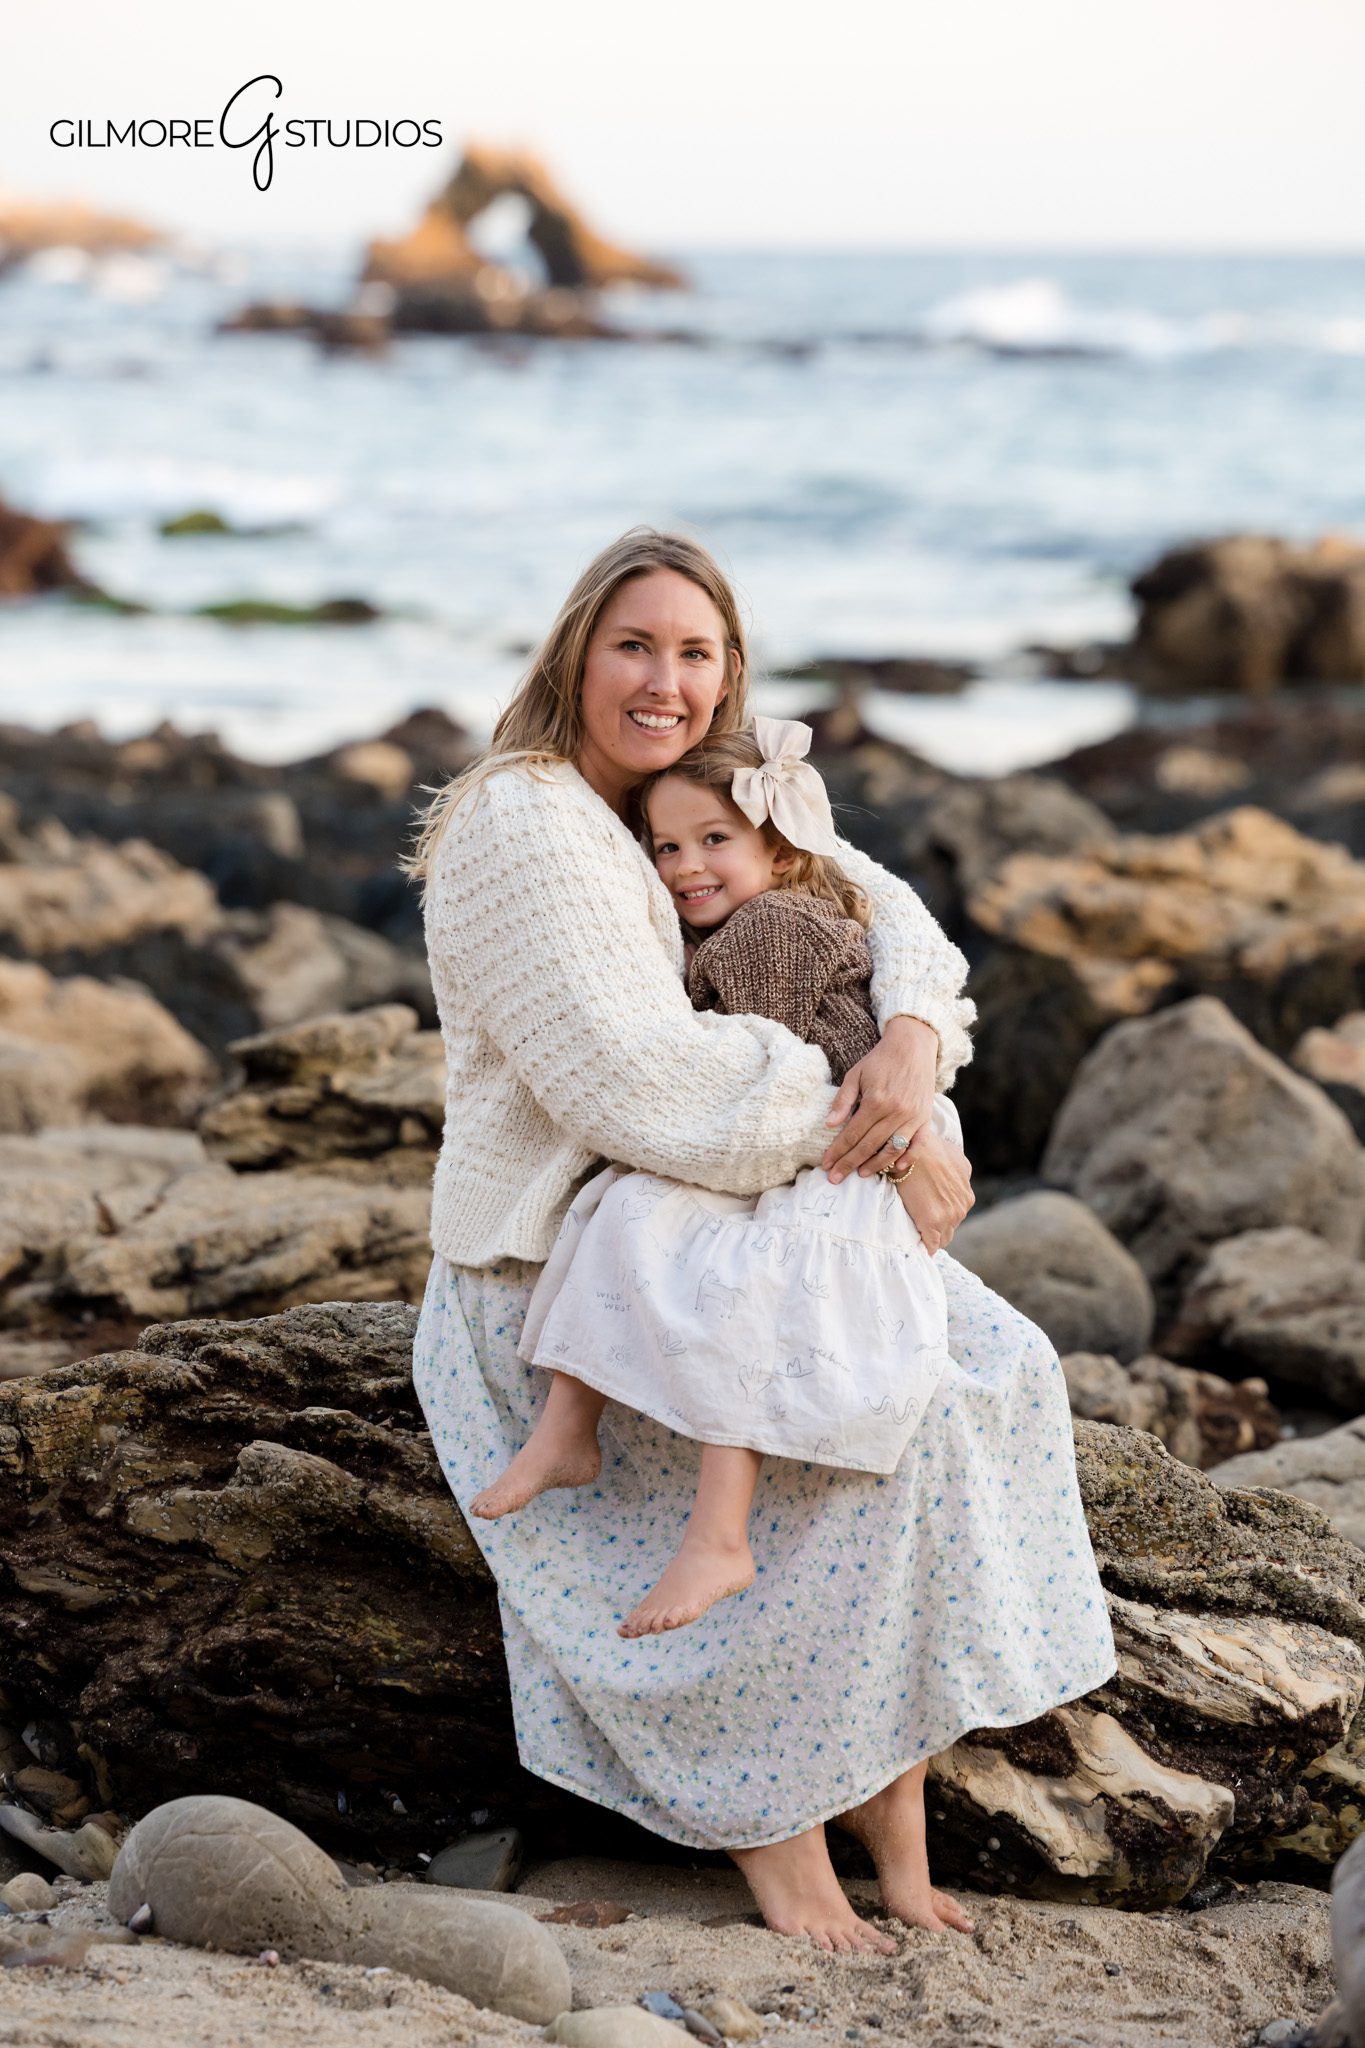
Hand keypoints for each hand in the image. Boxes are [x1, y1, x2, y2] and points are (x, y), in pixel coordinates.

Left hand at [821, 1015, 937, 1183]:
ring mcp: (913, 1117)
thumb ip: (843, 1100)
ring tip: (860, 1174)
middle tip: (835, 1178)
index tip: (826, 1164)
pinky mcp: (925, 1118)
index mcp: (876, 1101)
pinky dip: (908, 1158)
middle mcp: (895, 1112)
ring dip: (875, 1165)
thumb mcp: (856, 1074)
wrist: (913, 1046)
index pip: (852, 1134)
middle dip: (849, 1163)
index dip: (837, 1151)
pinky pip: (918, 1144)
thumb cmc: (880, 1060)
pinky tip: (896, 1169)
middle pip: (868, 1145)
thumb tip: (829, 1125)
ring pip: (892, 1149)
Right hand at [895, 1128, 973, 1253]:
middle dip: (938, 1227)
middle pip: (951, 1228)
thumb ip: (961, 1173)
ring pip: (942, 1238)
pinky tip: (917, 1248)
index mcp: (967, 1196)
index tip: (931, 1216)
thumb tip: (960, 1178)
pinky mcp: (932, 1223)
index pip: (956, 1216)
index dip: (943, 1217)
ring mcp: (949, 1217)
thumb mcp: (956, 1157)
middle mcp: (961, 1208)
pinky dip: (925, 1247)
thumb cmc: (929, 1148)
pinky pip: (931, 1245)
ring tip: (917, 1234)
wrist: (913, 1148)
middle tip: (921, 1224)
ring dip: (932, 1236)